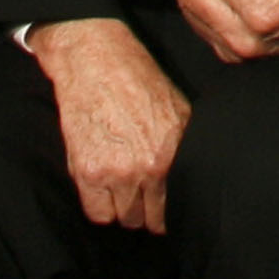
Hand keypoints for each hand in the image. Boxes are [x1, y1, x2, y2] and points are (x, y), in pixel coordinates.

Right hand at [29, 15, 188, 231]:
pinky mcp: (88, 172)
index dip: (166, 209)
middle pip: (149, 219)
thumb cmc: (136, 79)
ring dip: (122, 207)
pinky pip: (97, 213)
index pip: (175, 208)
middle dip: (145, 209)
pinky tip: (102, 184)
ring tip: (119, 184)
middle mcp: (150, 167)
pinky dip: (99, 204)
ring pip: (124, 219)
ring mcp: (118, 172)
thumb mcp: (176, 109)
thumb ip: (182, 148)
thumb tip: (189, 179)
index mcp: (174, 152)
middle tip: (138, 193)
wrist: (95, 59)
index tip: (160, 206)